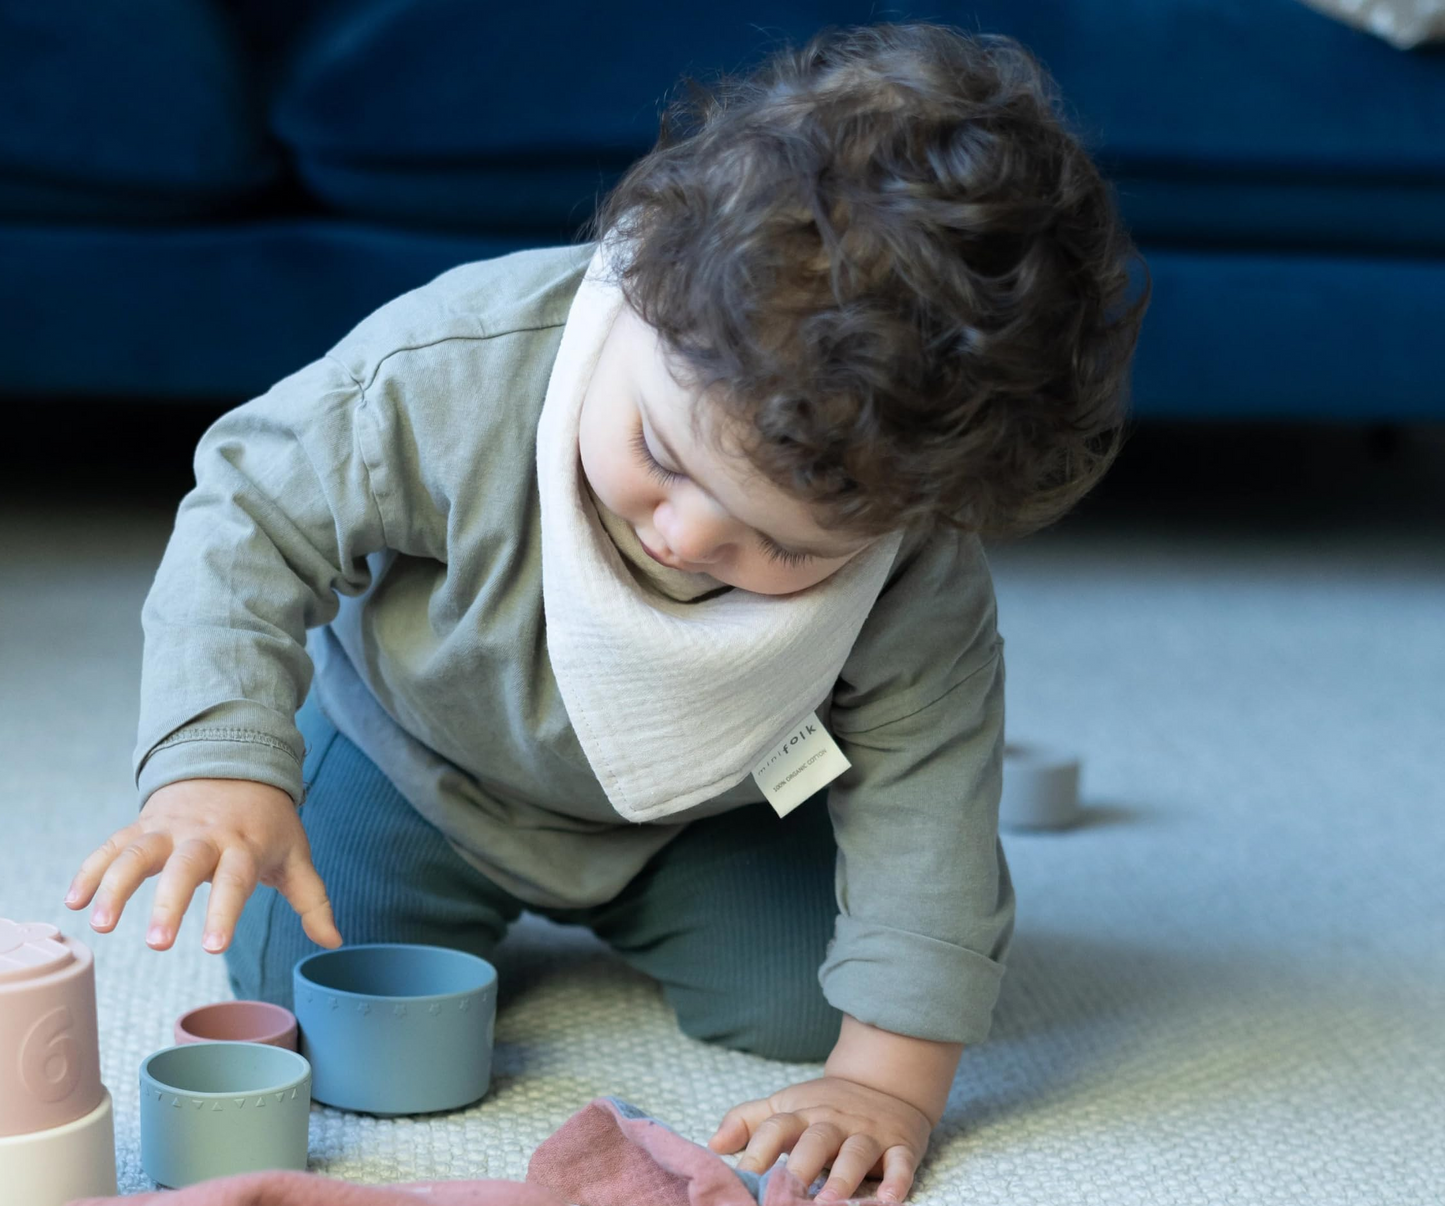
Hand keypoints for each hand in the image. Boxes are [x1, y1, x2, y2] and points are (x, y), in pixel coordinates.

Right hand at [64, 778, 341, 953]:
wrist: (235, 762)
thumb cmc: (268, 823)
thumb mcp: (296, 854)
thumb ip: (312, 900)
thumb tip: (335, 942)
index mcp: (244, 846)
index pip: (236, 881)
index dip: (226, 912)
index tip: (214, 947)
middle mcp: (205, 836)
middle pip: (184, 868)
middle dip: (170, 904)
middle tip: (157, 944)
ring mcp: (170, 827)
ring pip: (139, 853)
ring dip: (117, 886)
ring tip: (101, 924)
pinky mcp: (143, 824)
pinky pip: (112, 845)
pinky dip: (91, 869)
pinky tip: (74, 900)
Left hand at [708, 1075, 930, 1202]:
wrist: (885, 1081)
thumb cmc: (825, 1104)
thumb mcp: (786, 1105)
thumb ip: (748, 1121)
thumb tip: (713, 1144)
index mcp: (802, 1113)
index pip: (776, 1127)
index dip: (757, 1150)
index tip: (742, 1175)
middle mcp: (833, 1122)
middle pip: (815, 1140)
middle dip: (801, 1166)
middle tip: (786, 1193)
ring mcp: (868, 1133)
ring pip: (855, 1152)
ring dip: (843, 1177)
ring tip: (829, 1202)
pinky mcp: (900, 1144)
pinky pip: (901, 1162)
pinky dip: (897, 1180)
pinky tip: (889, 1199)